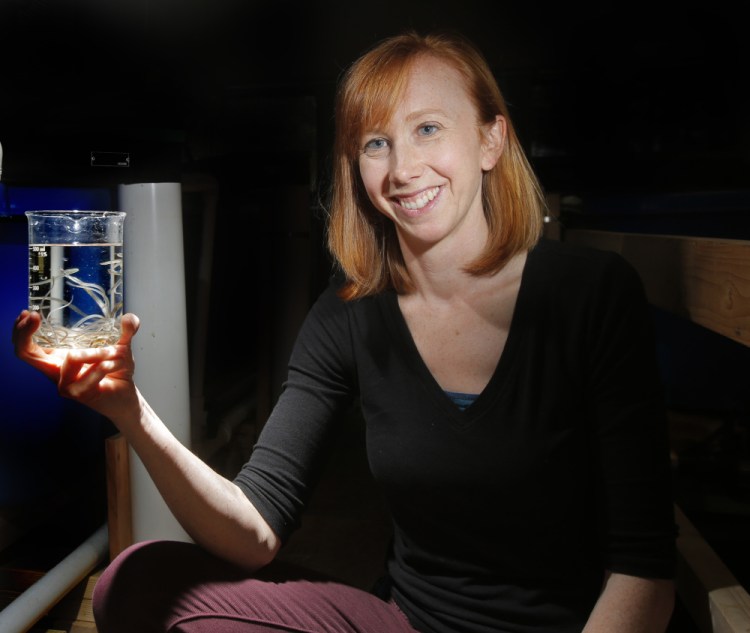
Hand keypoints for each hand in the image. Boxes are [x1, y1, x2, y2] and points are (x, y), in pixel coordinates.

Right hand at [12, 310, 141, 421]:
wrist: (126, 398)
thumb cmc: (116, 373)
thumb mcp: (121, 348)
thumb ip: (126, 331)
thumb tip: (130, 316)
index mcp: (58, 359)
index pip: (27, 347)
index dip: (20, 331)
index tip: (28, 314)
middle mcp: (56, 372)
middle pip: (26, 354)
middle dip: (24, 333)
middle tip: (35, 317)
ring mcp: (65, 384)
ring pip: (72, 357)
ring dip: (98, 352)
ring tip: (117, 353)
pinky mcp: (78, 394)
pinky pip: (92, 372)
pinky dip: (108, 364)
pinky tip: (119, 364)